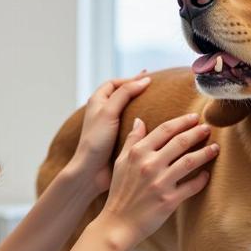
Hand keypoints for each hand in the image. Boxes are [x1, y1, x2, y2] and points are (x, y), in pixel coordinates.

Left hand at [69, 72, 151, 193]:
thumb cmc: (96, 141)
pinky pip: (132, 127)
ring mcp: (111, 127)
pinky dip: (143, 124)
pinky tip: (155, 126)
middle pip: (122, 95)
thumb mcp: (109, 112)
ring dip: (142, 108)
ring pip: (129, 111)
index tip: (149, 80)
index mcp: (97, 102)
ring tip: (160, 107)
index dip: (130, 79)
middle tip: (156, 91)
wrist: (90, 172)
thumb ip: (125, 93)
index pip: (115, 83)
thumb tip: (144, 79)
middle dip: (137, 92)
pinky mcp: (118, 140)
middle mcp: (103, 112)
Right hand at [98, 113, 218, 248]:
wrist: (118, 224)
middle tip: (208, 128)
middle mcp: (149, 165)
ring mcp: (160, 183)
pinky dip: (202, 179)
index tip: (194, 117)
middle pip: (180, 142)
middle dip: (197, 132)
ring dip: (205, 153)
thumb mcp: (120, 162)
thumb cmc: (120, 192)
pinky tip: (207, 174)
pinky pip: (192, 186)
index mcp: (138, 153)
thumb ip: (131, 140)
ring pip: (190, 162)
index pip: (164, 130)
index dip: (182, 121)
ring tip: (215, 147)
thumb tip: (139, 120)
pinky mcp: (169, 200)